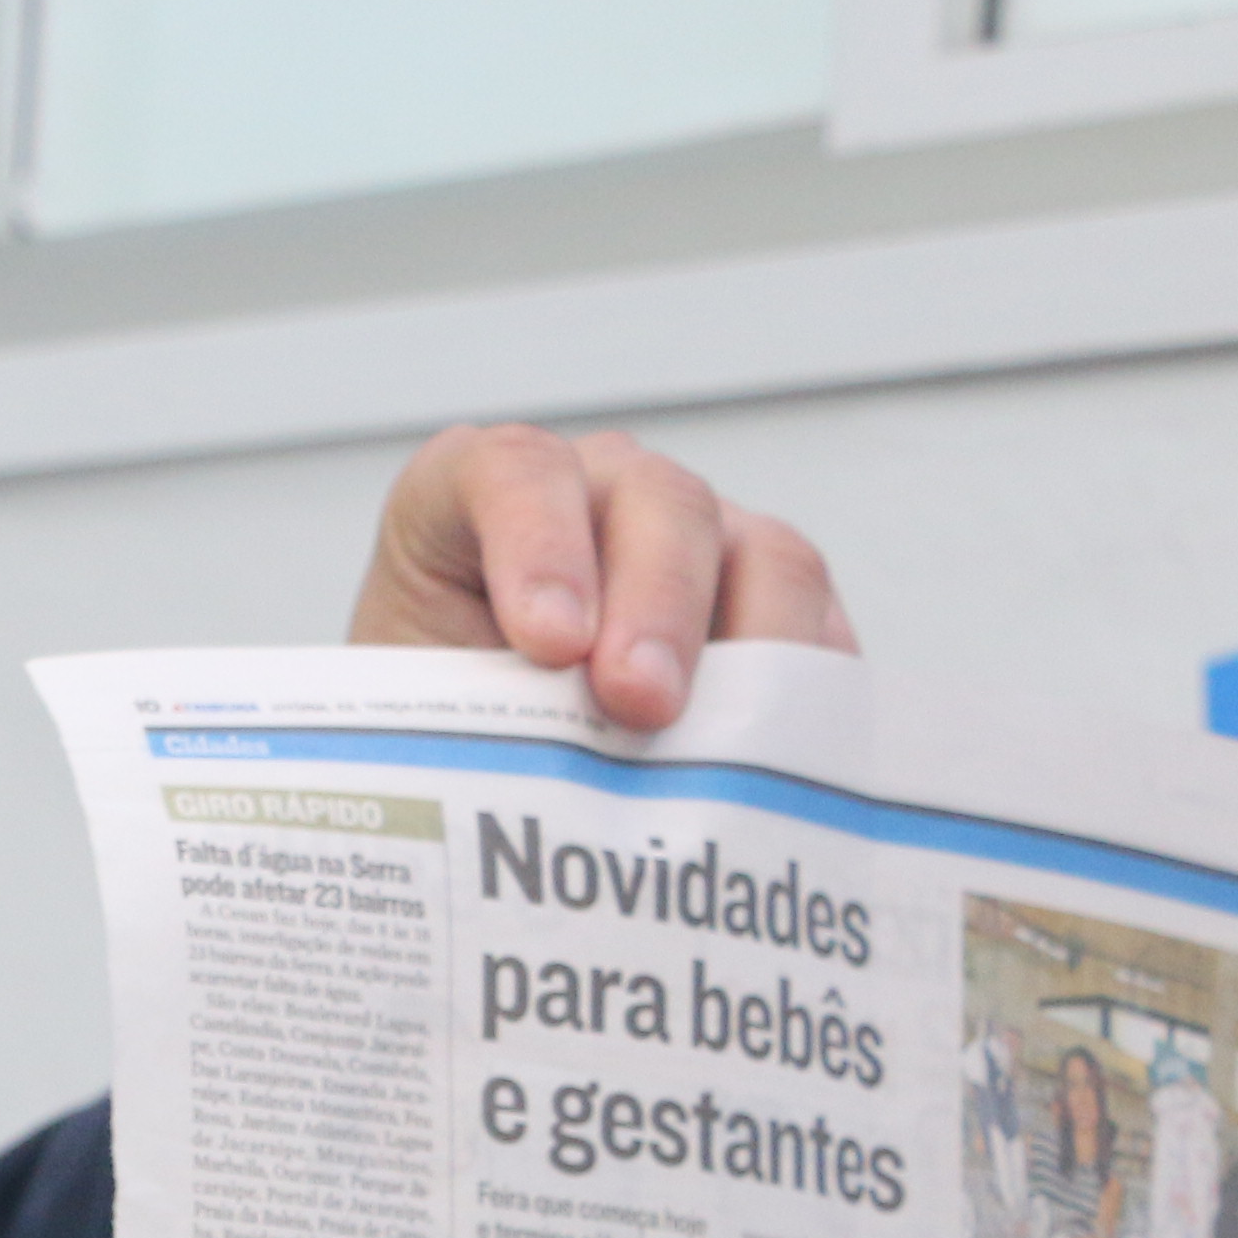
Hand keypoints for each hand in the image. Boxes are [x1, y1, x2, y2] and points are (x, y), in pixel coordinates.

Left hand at [352, 425, 855, 730]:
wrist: (482, 768)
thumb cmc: (438, 729)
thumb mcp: (422, 717)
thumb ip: (465, 709)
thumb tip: (525, 765)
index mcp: (478, 496)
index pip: (514, 469)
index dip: (540, 541)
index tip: (548, 641)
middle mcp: (599, 493)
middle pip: (660, 501)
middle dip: (656, 604)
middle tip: (639, 701)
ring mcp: (694, 539)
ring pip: (762, 553)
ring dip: (752, 644)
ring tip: (720, 740)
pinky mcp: (765, 600)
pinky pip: (815, 621)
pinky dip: (804, 683)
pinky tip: (782, 747)